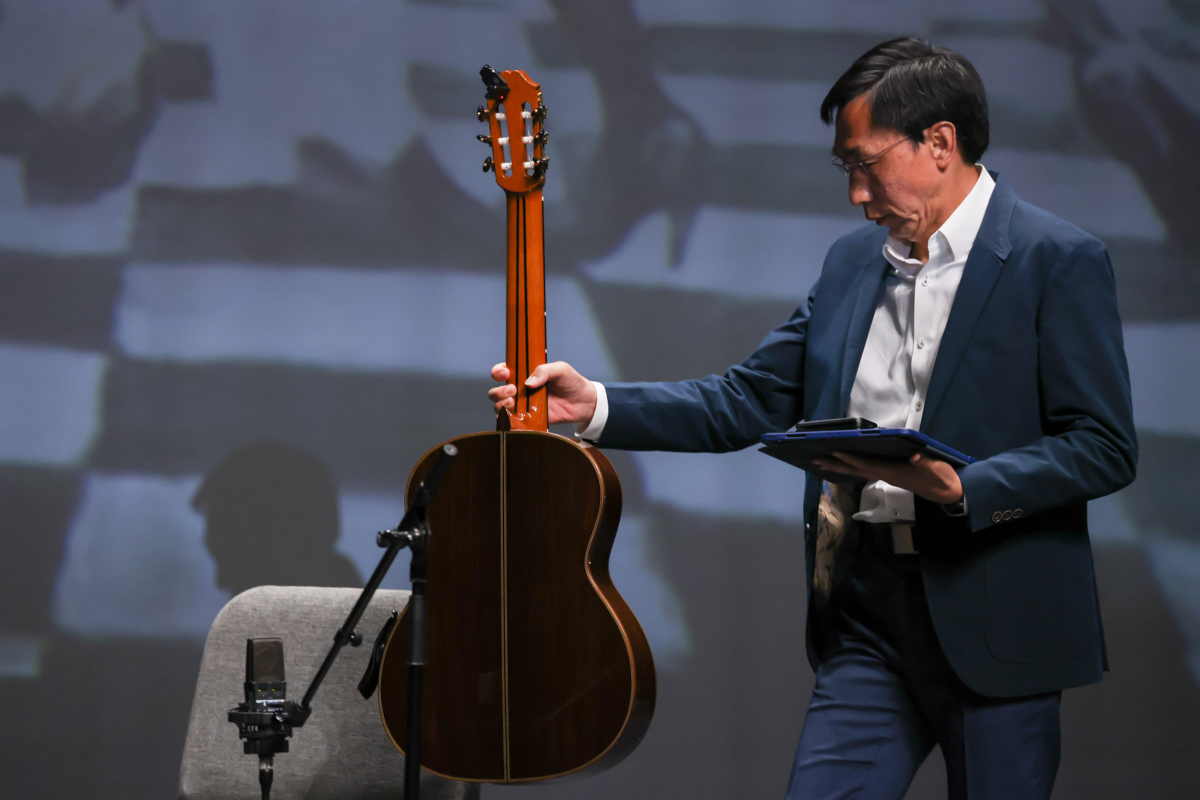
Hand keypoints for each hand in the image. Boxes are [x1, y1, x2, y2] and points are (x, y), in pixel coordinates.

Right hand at [488, 361, 597, 425]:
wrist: (584, 403)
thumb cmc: (572, 382)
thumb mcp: (560, 369)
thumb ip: (544, 371)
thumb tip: (528, 383)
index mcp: (525, 374)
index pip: (503, 372)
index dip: (498, 372)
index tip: (505, 373)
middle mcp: (521, 390)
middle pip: (497, 391)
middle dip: (499, 391)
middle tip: (513, 390)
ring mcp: (524, 405)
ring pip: (500, 406)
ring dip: (501, 404)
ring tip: (513, 402)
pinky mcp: (529, 419)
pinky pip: (513, 421)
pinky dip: (509, 420)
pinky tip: (514, 416)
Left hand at [812, 451, 963, 504]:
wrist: (947, 492)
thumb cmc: (940, 478)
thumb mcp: (934, 467)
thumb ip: (923, 461)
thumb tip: (913, 454)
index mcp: (893, 471)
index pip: (867, 465)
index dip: (851, 458)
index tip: (834, 452)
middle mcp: (886, 475)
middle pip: (856, 469)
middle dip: (836, 464)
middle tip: (816, 460)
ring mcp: (887, 476)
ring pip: (858, 471)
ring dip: (840, 466)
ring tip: (822, 462)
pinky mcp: (890, 476)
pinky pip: (866, 471)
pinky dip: (853, 467)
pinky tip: (845, 465)